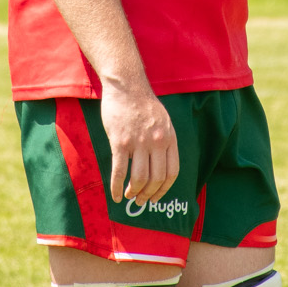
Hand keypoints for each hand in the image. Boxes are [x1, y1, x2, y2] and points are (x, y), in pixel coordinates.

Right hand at [101, 81, 179, 205]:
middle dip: (148, 195)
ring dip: (134, 192)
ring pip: (139, 178)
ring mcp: (138, 142)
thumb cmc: (143, 104)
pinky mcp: (120, 142)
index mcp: (169, 138)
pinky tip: (115, 195)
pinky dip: (116, 187)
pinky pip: (119, 171)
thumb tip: (159, 165)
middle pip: (156, 178)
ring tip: (129, 196)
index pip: (172, 172)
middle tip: (140, 201)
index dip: (164, 189)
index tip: (156, 198)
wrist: (126, 85)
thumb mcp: (163, 121)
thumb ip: (163, 142)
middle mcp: (156, 142)